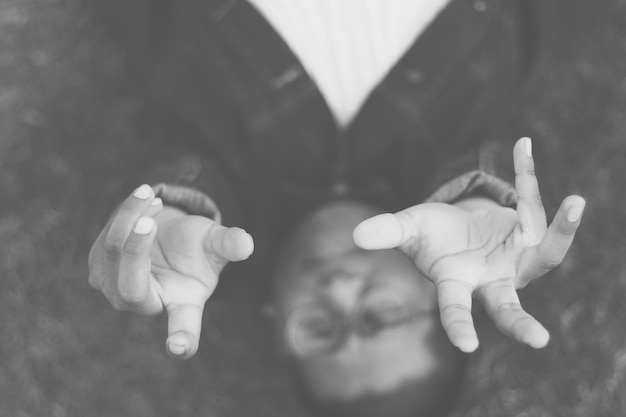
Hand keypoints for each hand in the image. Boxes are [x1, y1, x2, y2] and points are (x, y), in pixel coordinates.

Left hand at [88, 185, 253, 357]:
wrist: (167, 231)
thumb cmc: (195, 245)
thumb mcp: (215, 242)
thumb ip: (229, 244)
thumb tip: (246, 244)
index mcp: (182, 304)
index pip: (184, 329)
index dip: (182, 340)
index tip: (179, 348)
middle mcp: (147, 305)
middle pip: (131, 290)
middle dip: (136, 252)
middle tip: (149, 222)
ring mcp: (116, 290)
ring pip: (113, 253)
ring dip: (131, 218)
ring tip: (152, 195)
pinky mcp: (99, 269)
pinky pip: (108, 238)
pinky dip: (127, 213)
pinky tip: (145, 202)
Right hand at [353, 137, 584, 351]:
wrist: (462, 225)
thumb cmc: (432, 235)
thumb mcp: (409, 228)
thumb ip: (387, 232)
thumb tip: (356, 234)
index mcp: (457, 281)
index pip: (454, 307)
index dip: (458, 325)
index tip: (466, 346)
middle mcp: (491, 279)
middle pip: (508, 307)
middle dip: (521, 325)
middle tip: (539, 340)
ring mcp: (517, 260)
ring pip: (547, 255)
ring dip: (562, 231)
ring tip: (575, 202)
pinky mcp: (532, 235)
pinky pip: (534, 206)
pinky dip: (528, 176)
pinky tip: (523, 145)